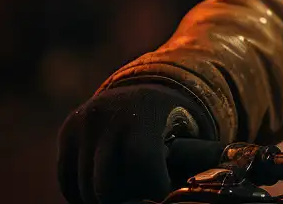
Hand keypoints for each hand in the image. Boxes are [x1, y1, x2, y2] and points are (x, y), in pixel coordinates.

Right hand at [57, 83, 212, 203]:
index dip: (152, 186)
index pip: (141, 161)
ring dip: (104, 197)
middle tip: (142, 195)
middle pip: (106, 184)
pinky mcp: (67, 132)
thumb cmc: (178, 123)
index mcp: (145, 110)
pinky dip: (84, 192)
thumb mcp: (192, 135)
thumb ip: (198, 161)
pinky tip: (107, 188)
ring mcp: (83, 122)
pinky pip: (68, 181)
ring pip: (85, 188)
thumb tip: (215, 184)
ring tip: (129, 190)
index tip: (161, 194)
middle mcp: (108, 113)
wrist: (146, 90)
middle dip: (126, 197)